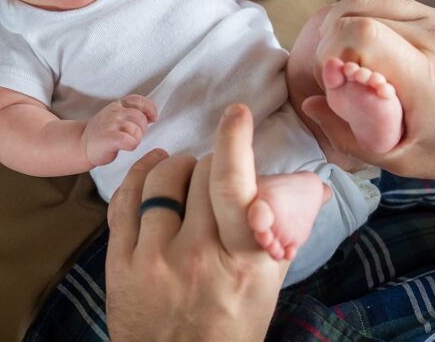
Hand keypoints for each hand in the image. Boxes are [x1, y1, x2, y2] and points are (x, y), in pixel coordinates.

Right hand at [83, 95, 157, 166]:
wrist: (82, 144)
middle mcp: (115, 112)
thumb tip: (152, 116)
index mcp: (118, 105)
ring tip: (126, 141)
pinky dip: (131, 145)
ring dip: (136, 138)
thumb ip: (132, 113)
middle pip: (140, 118)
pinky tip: (125, 146)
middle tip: (132, 136)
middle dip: (142, 129)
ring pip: (136, 129)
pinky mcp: (108, 137)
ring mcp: (111, 124)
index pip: (138, 101)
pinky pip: (129, 140)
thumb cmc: (102, 132)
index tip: (153, 118)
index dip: (149, 109)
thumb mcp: (116, 116)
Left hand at [106, 104, 297, 341]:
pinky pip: (126, 200)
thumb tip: (313, 189)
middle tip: (216, 172)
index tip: (237, 114)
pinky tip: (152, 169)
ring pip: (162, 179)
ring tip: (185, 172)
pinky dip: (139, 175)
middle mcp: (198, 256)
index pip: (235, 185)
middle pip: (202, 174)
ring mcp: (154, 259)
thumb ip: (284, 234)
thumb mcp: (267, 288)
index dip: (234, 140)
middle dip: (213, 162)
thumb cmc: (229, 330)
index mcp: (243, 262)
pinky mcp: (121, 262)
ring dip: (177, 165)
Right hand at [301, 0, 434, 182]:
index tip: (332, 81)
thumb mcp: (407, 160)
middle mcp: (434, 38)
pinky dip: (366, 18)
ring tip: (347, 59)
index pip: (359, 33)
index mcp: (428, 78)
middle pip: (356, 8)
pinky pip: (389, 2)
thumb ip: (352, 133)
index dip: (330, 53)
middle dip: (330, 39)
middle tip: (336, 72)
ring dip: (344, 22)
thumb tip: (314, 103)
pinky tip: (368, 50)